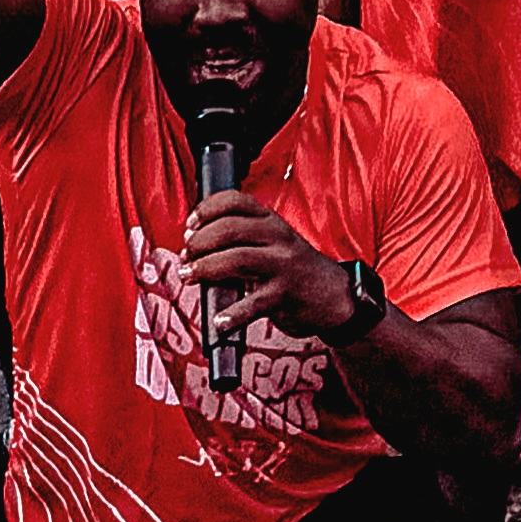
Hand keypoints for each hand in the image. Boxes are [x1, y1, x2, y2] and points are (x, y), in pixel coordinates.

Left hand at [183, 193, 362, 338]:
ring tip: (189, 276)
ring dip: (205, 268)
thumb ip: (240, 239)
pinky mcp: (285, 295)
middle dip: (200, 242)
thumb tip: (193, 245)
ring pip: (237, 259)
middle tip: (186, 256)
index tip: (189, 224)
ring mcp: (282, 265)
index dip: (206, 209)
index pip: (235, 200)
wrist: (334, 295)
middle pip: (230, 229)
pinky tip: (219, 321)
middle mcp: (277, 237)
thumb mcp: (273, 242)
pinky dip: (232, 314)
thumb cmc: (293, 268)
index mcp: (271, 220)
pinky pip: (252, 304)